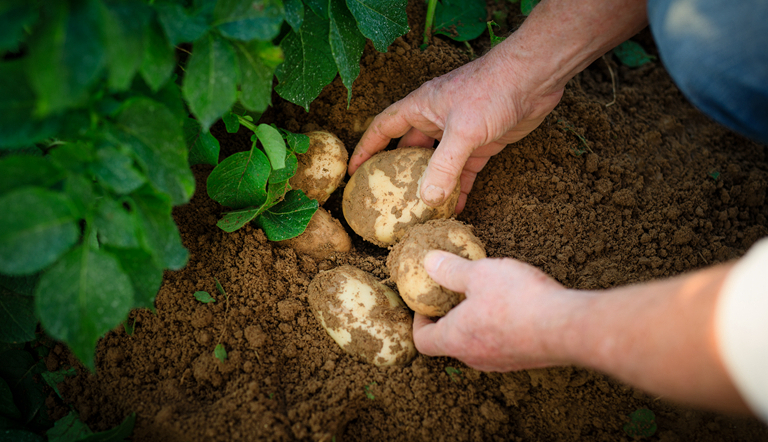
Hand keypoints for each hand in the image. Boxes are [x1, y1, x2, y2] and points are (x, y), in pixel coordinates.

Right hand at [348, 48, 563, 212]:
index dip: (366, 148)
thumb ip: (443, 166)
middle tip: (387, 199)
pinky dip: (459, 189)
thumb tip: (427, 199)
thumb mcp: (462, 131)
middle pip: (408, 150)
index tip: (354, 172)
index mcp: (421, 107)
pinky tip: (455, 208)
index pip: (383, 128)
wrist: (534, 79)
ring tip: (419, 212)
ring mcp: (459, 133)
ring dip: (430, 186)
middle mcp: (436, 120)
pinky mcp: (481, 144)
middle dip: (398, 174)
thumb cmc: (492, 90)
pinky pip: (463, 171)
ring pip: (437, 164)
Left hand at [413, 250, 572, 370]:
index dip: (418, 321)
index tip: (425, 303)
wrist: (566, 326)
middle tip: (456, 293)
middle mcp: (475, 357)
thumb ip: (451, 270)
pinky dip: (499, 327)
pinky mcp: (524, 359)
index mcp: (456, 339)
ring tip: (486, 295)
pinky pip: (502, 344)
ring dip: (475, 322)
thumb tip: (429, 262)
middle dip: (449, 318)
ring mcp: (501, 362)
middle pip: (450, 343)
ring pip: (477, 344)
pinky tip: (514, 304)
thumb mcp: (479, 274)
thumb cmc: (517, 300)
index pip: (423, 341)